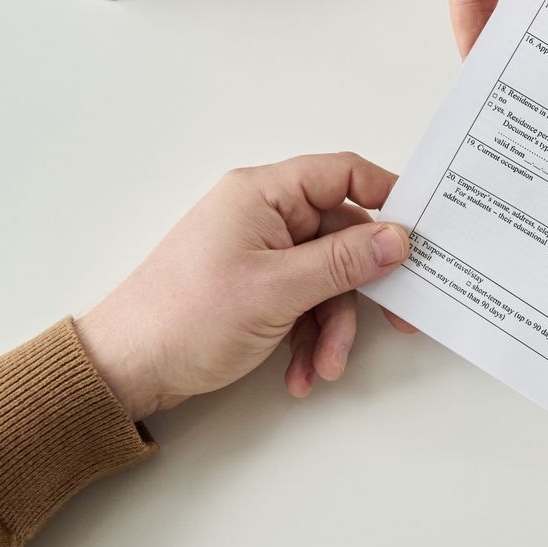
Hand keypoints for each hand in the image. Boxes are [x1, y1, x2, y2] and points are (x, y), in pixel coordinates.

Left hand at [76, 153, 414, 420]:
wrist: (125, 370)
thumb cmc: (185, 318)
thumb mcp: (278, 290)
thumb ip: (344, 262)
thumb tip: (398, 239)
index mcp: (263, 195)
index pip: (342, 174)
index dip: (386, 197)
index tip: (421, 231)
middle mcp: (263, 216)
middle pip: (341, 238)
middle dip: (360, 291)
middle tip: (397, 321)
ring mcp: (259, 254)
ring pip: (326, 280)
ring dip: (332, 328)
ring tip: (324, 367)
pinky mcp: (254, 288)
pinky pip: (303, 304)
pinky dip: (309, 339)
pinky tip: (301, 372)